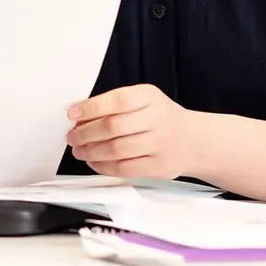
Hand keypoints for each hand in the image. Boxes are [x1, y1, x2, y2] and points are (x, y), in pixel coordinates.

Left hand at [67, 85, 203, 180]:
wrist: (192, 141)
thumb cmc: (159, 119)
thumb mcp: (143, 101)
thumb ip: (114, 105)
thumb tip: (79, 117)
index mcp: (150, 97)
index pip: (118, 100)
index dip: (91, 108)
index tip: (72, 114)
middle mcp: (158, 119)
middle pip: (113, 127)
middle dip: (85, 133)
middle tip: (72, 137)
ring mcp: (160, 144)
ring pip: (117, 150)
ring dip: (91, 151)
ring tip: (79, 150)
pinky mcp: (159, 167)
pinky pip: (124, 169)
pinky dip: (102, 166)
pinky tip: (94, 161)